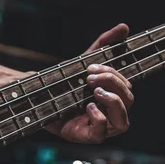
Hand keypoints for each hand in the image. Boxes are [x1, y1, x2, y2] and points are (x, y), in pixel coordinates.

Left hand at [45, 23, 133, 142]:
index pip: (128, 88)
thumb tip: (124, 27)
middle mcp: (109, 113)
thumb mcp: (84, 61)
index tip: (92, 67)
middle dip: (113, 84)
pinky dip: (98, 118)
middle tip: (89, 77)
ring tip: (94, 91)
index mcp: (112, 96)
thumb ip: (104, 44)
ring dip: (112, 102)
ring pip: (123, 122)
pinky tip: (86, 107)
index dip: (116, 76)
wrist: (35, 96)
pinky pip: (101, 134)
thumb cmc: (63, 82)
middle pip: (129, 101)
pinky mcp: (85, 136)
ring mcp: (99, 127)